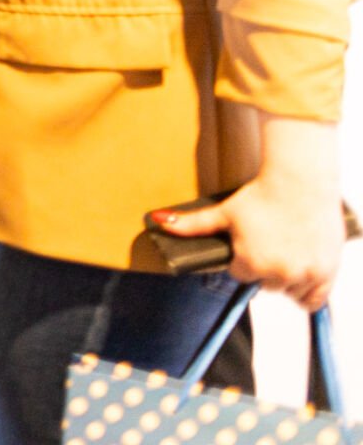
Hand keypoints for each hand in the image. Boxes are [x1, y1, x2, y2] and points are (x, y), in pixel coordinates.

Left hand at [152, 117, 342, 310]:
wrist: (300, 183)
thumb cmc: (260, 196)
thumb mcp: (223, 212)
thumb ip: (191, 224)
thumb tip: (156, 221)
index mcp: (251, 262)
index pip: (240, 275)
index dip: (243, 260)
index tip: (250, 245)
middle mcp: (278, 272)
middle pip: (265, 285)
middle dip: (265, 269)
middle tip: (269, 246)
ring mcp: (305, 274)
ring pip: (289, 292)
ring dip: (286, 280)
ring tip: (285, 255)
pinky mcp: (326, 272)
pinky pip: (313, 300)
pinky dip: (308, 292)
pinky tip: (301, 275)